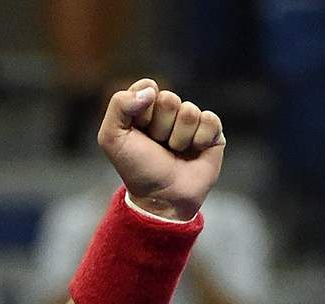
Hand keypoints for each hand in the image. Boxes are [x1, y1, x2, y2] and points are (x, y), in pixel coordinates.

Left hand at [98, 78, 224, 220]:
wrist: (162, 197)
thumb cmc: (136, 168)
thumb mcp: (112, 138)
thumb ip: (118, 105)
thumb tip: (150, 89)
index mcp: (143, 109)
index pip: (147, 86)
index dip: (142, 111)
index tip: (137, 131)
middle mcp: (167, 112)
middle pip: (169, 99)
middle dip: (160, 126)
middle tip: (157, 145)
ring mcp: (190, 121)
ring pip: (189, 111)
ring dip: (178, 137)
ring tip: (173, 152)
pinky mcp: (212, 131)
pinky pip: (209, 120)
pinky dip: (199, 139)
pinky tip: (193, 152)